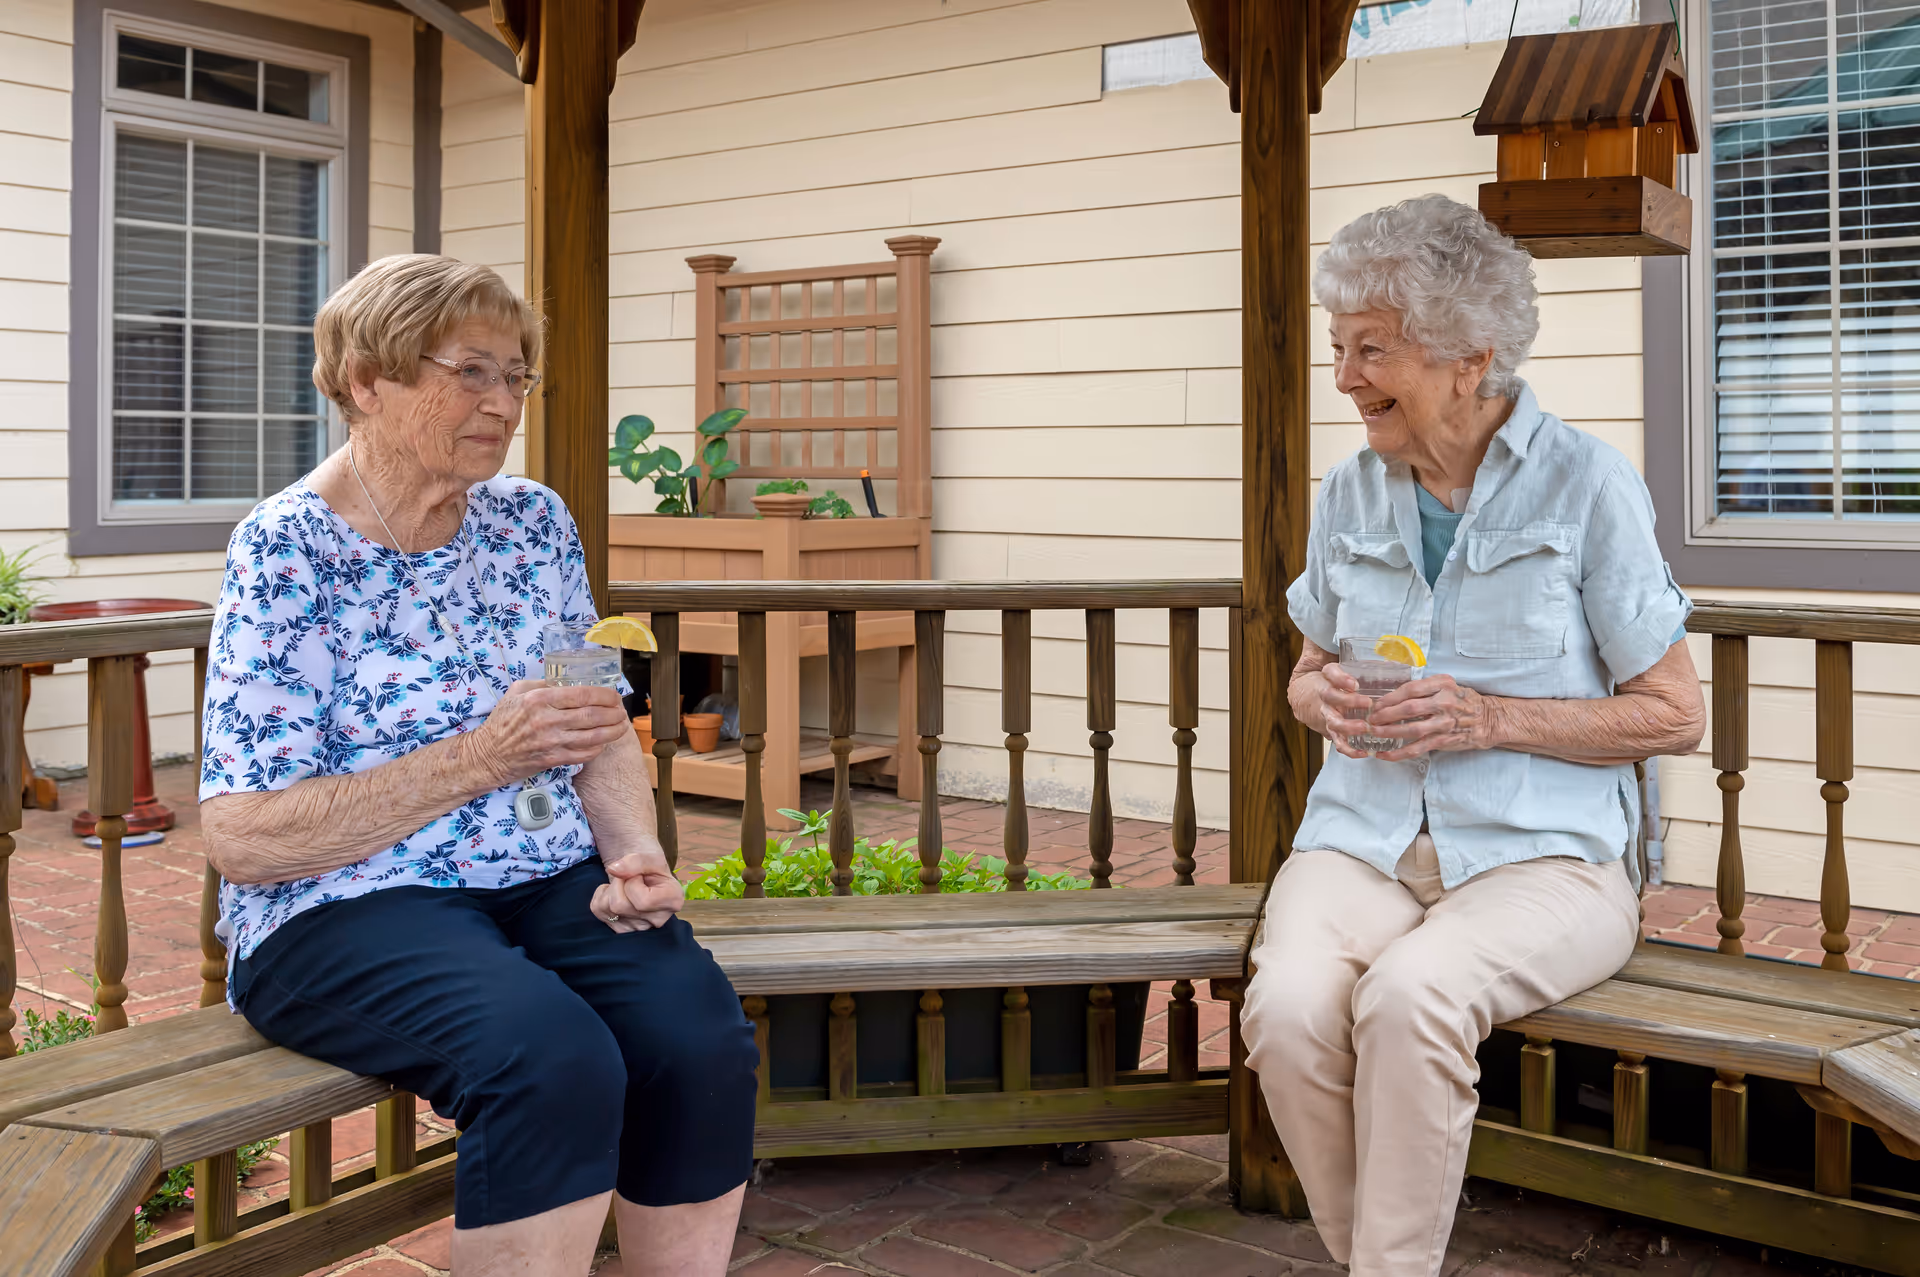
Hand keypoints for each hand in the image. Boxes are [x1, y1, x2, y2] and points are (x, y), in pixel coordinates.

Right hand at [471, 680, 631, 787]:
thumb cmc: (503, 721)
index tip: (614, 695)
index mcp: (540, 699)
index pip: (582, 694)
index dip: (605, 695)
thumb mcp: (517, 692)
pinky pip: (584, 754)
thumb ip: (543, 684)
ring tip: (621, 726)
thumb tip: (569, 682)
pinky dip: (599, 747)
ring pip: (593, 736)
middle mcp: (547, 720)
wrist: (488, 754)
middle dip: (614, 712)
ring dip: (613, 731)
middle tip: (622, 710)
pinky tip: (604, 741)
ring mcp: (551, 742)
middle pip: (593, 715)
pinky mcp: (553, 759)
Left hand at [591, 846, 682, 930]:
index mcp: (672, 901)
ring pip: (608, 909)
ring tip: (624, 885)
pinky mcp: (621, 929)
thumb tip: (613, 869)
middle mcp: (658, 920)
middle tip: (630, 878)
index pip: (643, 901)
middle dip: (619, 883)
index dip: (633, 882)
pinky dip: (602, 896)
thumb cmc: (651, 866)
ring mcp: (638, 928)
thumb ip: (635, 861)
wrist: (643, 873)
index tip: (639, 876)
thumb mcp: (649, 857)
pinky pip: (598, 910)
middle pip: (620, 906)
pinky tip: (616, 893)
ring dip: (610, 889)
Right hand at [1310, 663, 1381, 759]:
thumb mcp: (1344, 670)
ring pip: (1333, 722)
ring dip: (1349, 727)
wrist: (1310, 696)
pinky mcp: (1332, 731)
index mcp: (1329, 679)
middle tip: (1367, 703)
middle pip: (1331, 697)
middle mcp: (1326, 696)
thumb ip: (1364, 667)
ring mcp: (1328, 715)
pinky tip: (1363, 752)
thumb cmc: (1335, 683)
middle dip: (1348, 701)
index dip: (1341, 678)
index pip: (1330, 673)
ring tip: (1365, 728)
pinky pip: (1338, 742)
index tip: (1355, 683)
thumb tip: (1394, 664)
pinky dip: (1349, 749)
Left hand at [1366, 673, 1495, 759]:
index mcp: (1443, 685)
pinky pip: (1417, 748)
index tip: (1377, 703)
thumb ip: (1424, 689)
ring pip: (1411, 729)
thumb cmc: (1463, 701)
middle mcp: (1444, 702)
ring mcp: (1444, 723)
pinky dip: (1399, 753)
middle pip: (1409, 708)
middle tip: (1372, 719)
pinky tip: (1385, 754)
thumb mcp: (1447, 686)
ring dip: (1389, 732)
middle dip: (1385, 714)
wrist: (1487, 719)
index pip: (1411, 689)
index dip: (1390, 697)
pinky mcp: (1443, 740)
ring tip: (1374, 733)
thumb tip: (1392, 697)